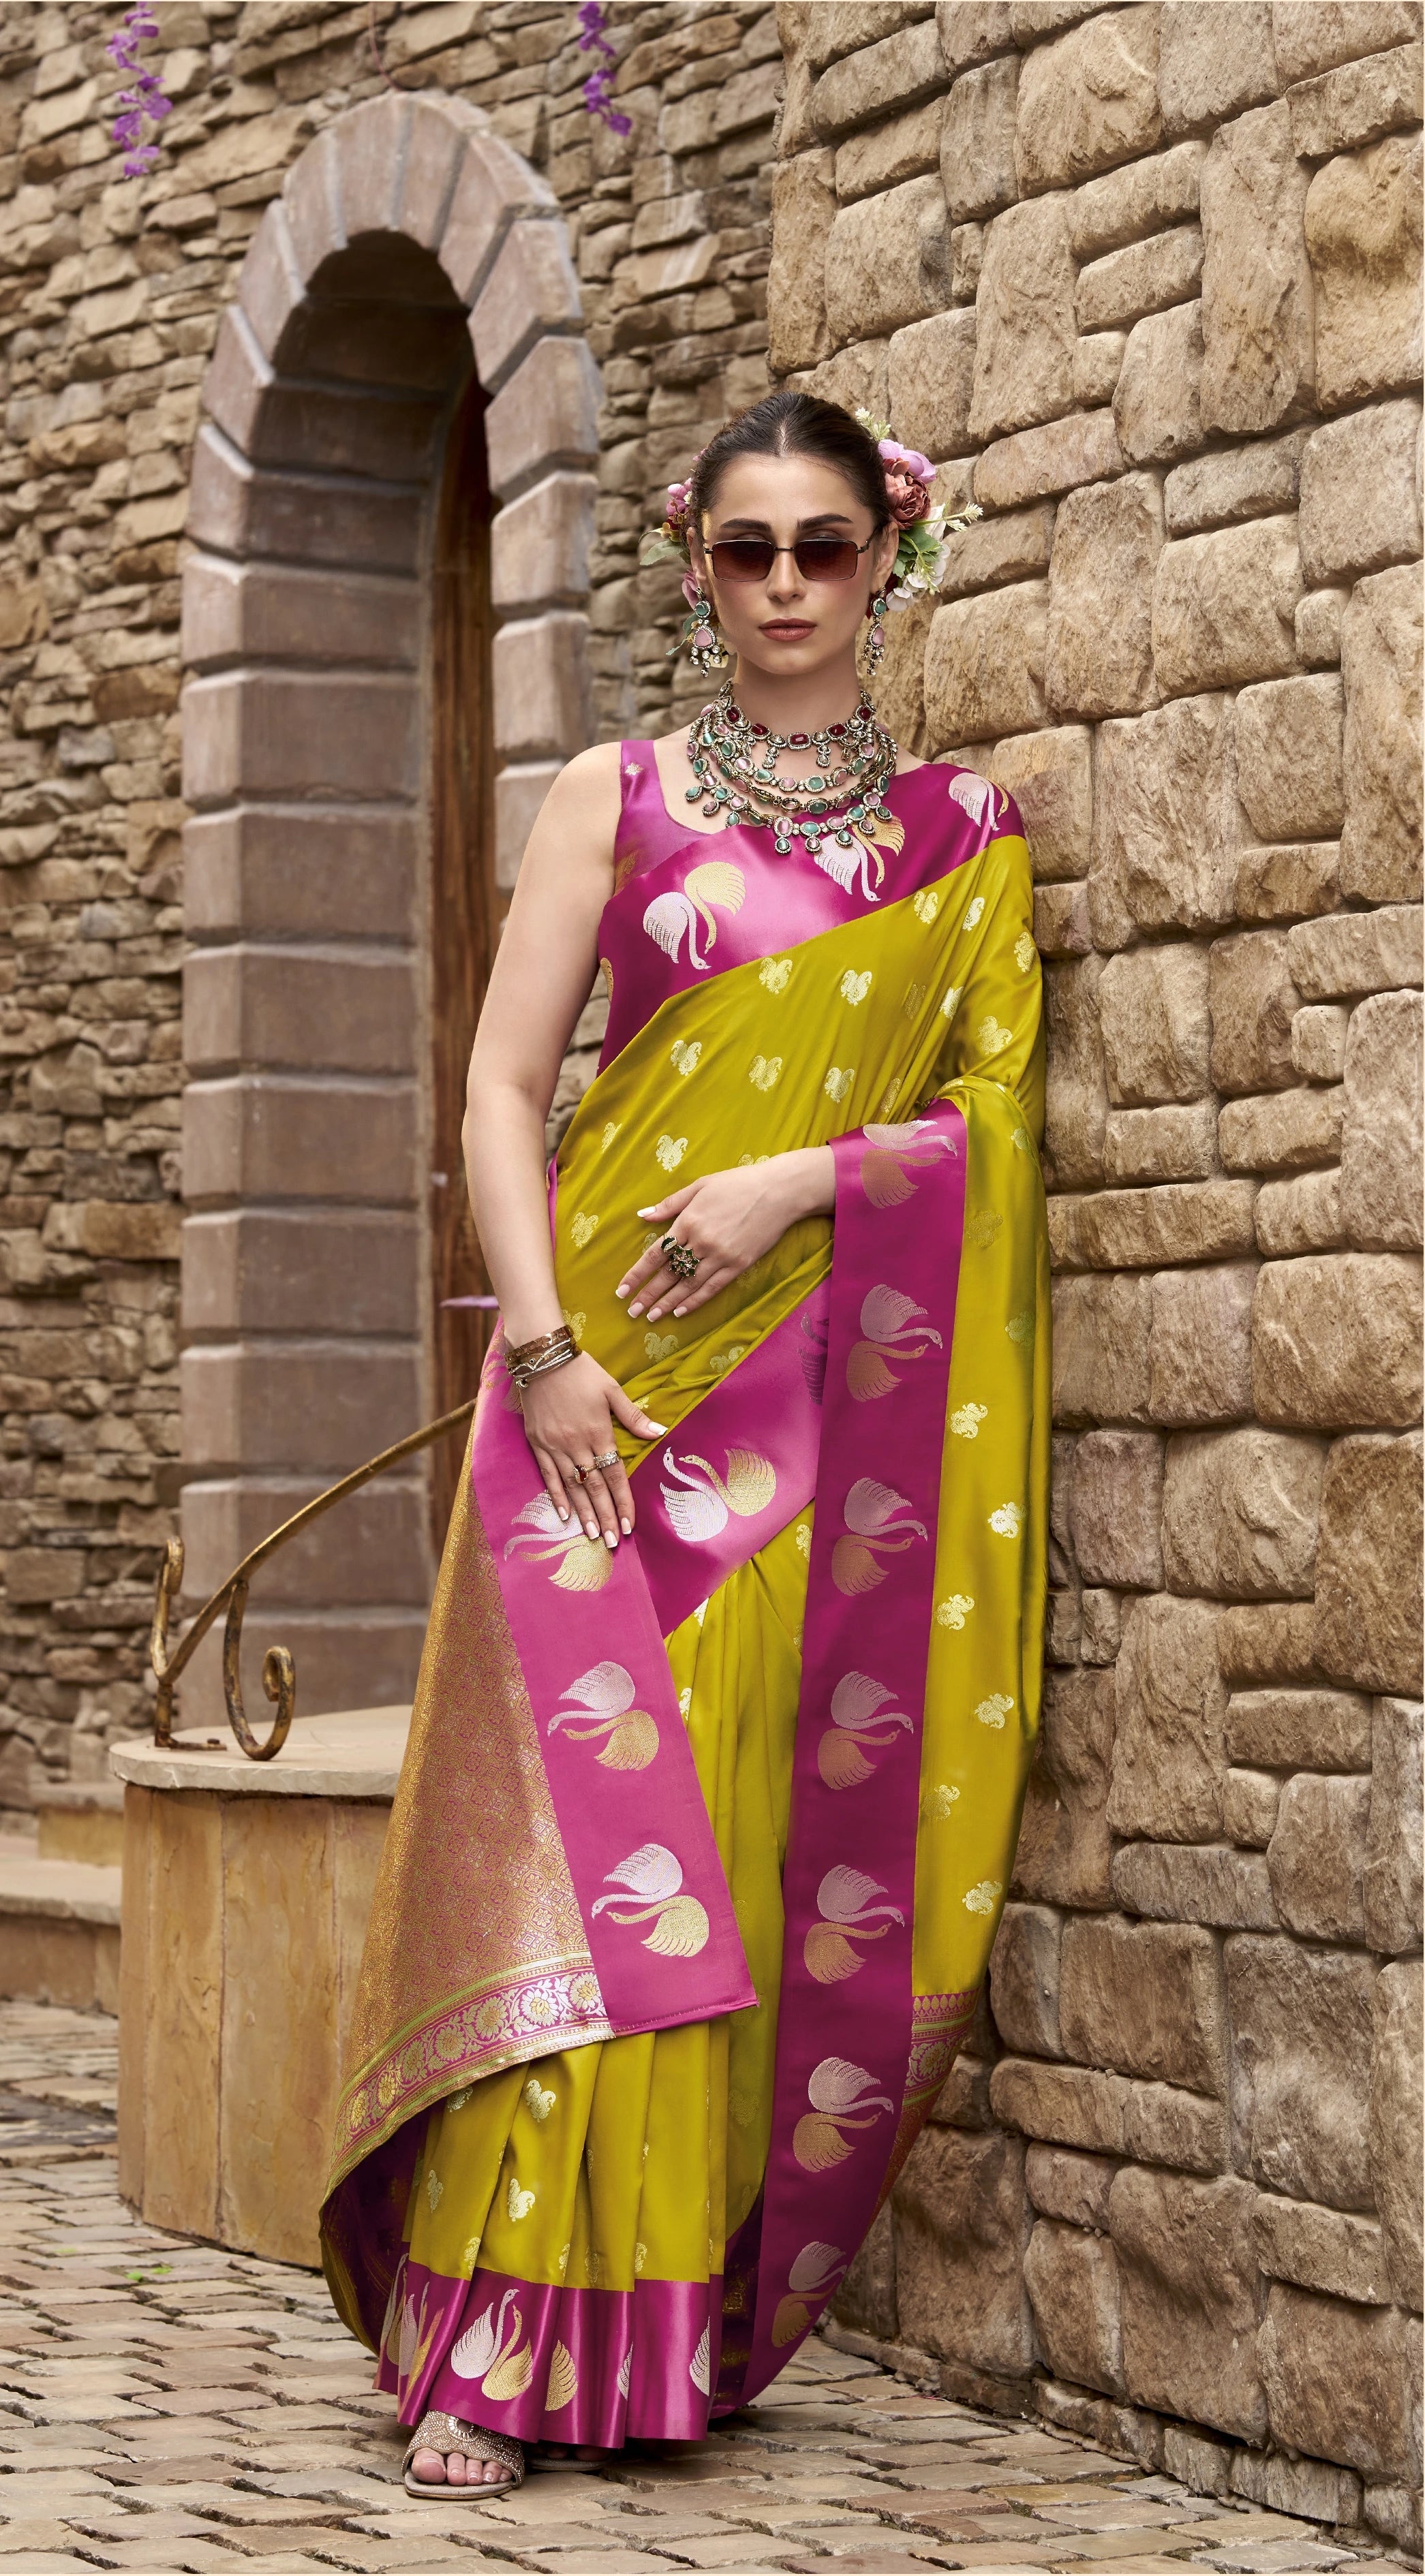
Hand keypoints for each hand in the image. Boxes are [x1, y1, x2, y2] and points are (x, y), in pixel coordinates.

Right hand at [519, 1351, 666, 1545]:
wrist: (542, 1357)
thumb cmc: (582, 1371)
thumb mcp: (612, 1390)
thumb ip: (633, 1416)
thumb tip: (660, 1432)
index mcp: (598, 1432)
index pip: (614, 1475)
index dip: (623, 1501)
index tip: (630, 1525)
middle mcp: (576, 1444)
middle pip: (594, 1487)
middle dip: (605, 1516)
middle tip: (611, 1542)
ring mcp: (554, 1445)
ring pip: (572, 1486)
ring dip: (583, 1513)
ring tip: (591, 1536)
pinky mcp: (537, 1443)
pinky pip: (548, 1475)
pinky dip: (557, 1496)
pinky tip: (564, 1515)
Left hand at [616, 1147, 833, 1323]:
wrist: (779, 1191)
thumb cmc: (738, 1184)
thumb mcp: (700, 1186)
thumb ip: (670, 1204)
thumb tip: (643, 1216)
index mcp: (688, 1221)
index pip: (655, 1254)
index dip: (637, 1274)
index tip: (622, 1290)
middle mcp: (701, 1242)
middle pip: (668, 1274)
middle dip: (647, 1294)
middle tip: (632, 1311)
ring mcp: (720, 1256)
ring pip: (688, 1285)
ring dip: (667, 1303)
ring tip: (651, 1317)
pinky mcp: (738, 1265)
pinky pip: (711, 1288)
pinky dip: (694, 1301)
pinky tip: (680, 1312)